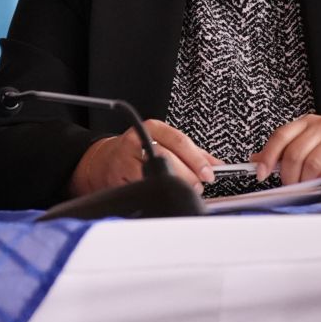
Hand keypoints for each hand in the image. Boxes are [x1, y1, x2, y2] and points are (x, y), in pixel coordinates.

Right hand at [68, 119, 221, 196]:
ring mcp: (125, 160)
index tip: (209, 173)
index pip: (179, 141)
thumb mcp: (165, 142)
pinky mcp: (118, 178)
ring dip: (174, 187)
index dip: (197, 159)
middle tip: (198, 185)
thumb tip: (216, 165)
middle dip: (188, 176)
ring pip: (156, 176)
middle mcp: (137, 140)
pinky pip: (143, 189)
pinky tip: (162, 194)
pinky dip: (157, 194)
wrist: (104, 160)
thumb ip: (193, 153)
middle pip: (169, 159)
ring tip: (181, 190)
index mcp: (152, 127)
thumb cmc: (139, 151)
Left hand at [252, 115, 320, 185]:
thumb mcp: (310, 146)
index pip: (281, 136)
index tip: (261, 174)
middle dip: (289, 176)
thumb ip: (285, 152)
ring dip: (306, 182)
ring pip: (312, 164)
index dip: (268, 157)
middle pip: (295, 153)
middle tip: (292, 187)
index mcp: (308, 123)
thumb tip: (256, 161)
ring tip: (308, 188)